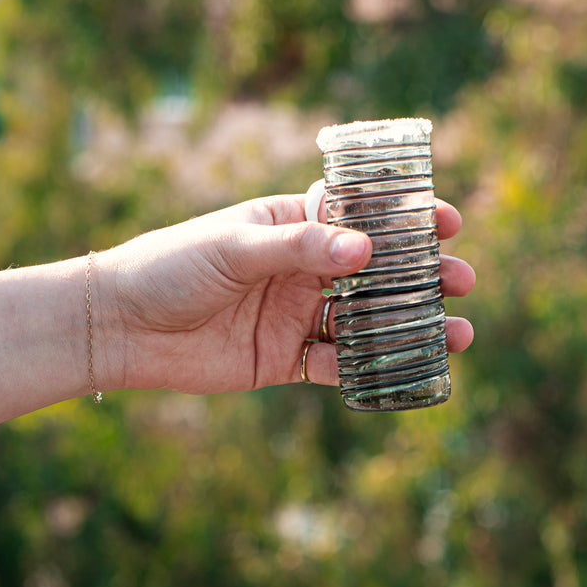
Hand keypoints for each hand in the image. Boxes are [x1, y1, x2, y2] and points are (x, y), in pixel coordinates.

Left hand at [95, 194, 474, 393]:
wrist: (124, 327)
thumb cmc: (171, 268)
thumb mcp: (234, 248)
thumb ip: (298, 249)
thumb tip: (366, 249)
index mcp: (290, 227)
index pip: (359, 217)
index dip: (405, 220)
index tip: (448, 222)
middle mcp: (301, 270)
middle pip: (375, 273)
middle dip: (421, 278)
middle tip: (462, 283)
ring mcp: (296, 316)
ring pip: (365, 322)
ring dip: (409, 327)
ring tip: (456, 336)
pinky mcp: (284, 360)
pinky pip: (336, 365)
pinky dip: (368, 369)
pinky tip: (402, 370)